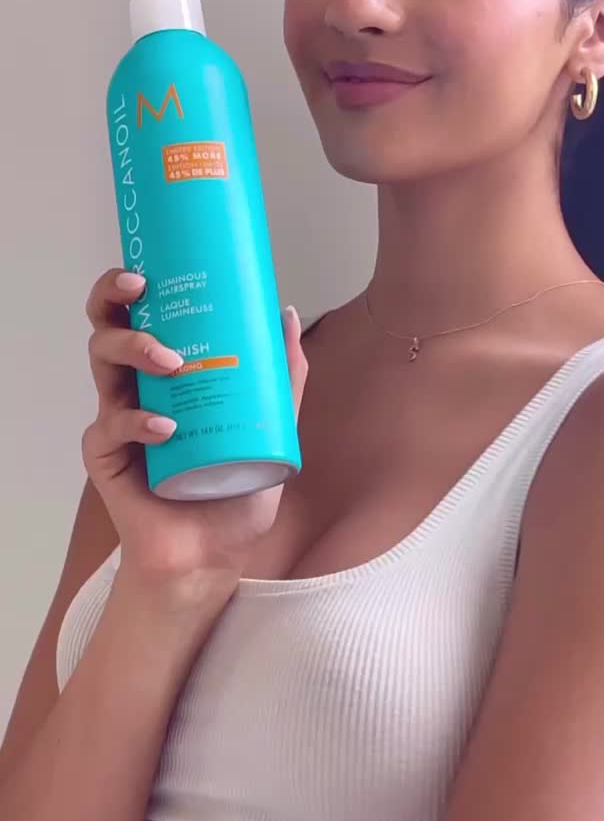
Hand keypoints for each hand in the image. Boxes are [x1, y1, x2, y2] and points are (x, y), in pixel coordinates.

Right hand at [82, 269, 306, 603]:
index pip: (139, 313)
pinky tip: (165, 428)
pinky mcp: (105, 456)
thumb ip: (281, 377)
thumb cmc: (234, 491)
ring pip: (101, 361)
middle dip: (114, 296)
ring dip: (134, 349)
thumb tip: (284, 312)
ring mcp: (117, 418)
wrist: (213, 556)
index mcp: (166, 371)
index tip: (151, 264)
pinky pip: (110, 426)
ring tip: (170, 362)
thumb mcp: (272, 428)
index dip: (132, 282)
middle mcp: (136, 386)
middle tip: (140, 287)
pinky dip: (138, 422)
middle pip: (107, 324)